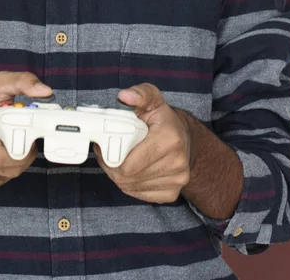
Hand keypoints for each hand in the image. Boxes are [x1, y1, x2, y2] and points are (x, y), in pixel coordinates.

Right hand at [0, 71, 52, 194]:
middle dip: (21, 159)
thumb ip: (22, 82)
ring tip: (8, 148)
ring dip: (12, 166)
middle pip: (4, 169)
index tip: (28, 139)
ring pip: (1, 178)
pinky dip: (1, 174)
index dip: (22, 151)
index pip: (2, 155)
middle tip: (24, 144)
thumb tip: (44, 91)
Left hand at [93, 83, 193, 202]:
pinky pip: (140, 194)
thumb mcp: (152, 99)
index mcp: (169, 139)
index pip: (129, 164)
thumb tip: (125, 96)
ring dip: (119, 176)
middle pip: (128, 177)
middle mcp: (177, 162)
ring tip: (118, 160)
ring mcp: (176, 180)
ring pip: (132, 187)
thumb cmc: (163, 119)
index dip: (110, 157)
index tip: (104, 146)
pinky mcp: (172, 192)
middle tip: (107, 153)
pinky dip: (130, 185)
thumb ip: (139, 94)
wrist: (184, 138)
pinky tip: (130, 171)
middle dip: (112, 166)